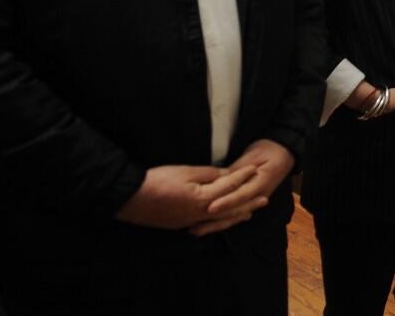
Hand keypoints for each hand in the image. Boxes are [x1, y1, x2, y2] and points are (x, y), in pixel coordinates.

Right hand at [114, 164, 257, 229]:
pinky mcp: (180, 225)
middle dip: (248, 202)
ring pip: (219, 221)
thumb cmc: (157, 181)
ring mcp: (189, 222)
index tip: (255, 169)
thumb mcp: (185, 171)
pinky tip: (221, 222)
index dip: (242, 176)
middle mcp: (200, 214)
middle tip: (265, 199)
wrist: (129, 198)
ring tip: (249, 213)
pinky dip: (218, 223)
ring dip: (236, 216)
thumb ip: (208, 174)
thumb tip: (226, 175)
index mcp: (203, 198)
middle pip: (230, 208)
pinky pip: (206, 225)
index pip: (229, 186)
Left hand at [193, 140, 294, 235]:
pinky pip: (236, 213)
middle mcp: (259, 196)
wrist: (284, 152)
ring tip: (198, 231)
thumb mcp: (253, 155)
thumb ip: (237, 169)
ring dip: (216, 225)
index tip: (209, 208)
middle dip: (215, 221)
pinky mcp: (251, 200)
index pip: (240, 195)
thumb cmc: (269, 150)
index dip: (225, 202)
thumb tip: (221, 179)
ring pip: (234, 216)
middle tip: (196, 227)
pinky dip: (223, 221)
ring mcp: (255, 200)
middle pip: (235, 211)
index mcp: (260, 183)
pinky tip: (210, 227)